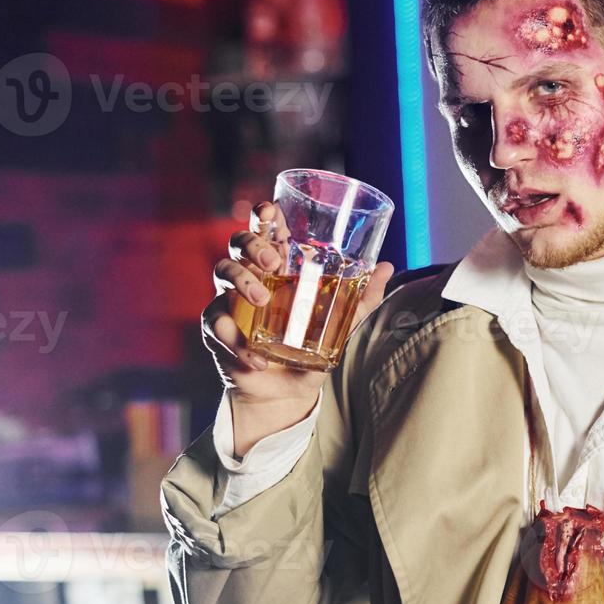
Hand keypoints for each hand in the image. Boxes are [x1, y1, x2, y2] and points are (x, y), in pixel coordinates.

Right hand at [201, 201, 393, 449]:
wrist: (287, 392)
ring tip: (261, 301)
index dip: (263, 215)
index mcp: (278, 269)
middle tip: (273, 261)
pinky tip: (256, 359)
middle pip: (239, 242)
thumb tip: (388, 268)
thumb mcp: (340, 326)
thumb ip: (362, 299)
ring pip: (222, 271)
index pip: (266, 230)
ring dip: (241, 281)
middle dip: (252, 242)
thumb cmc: (310, 349)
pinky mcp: (217, 330)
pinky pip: (216, 324)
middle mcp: (251, 277)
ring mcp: (231, 301)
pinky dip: (236, 341)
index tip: (270, 210)